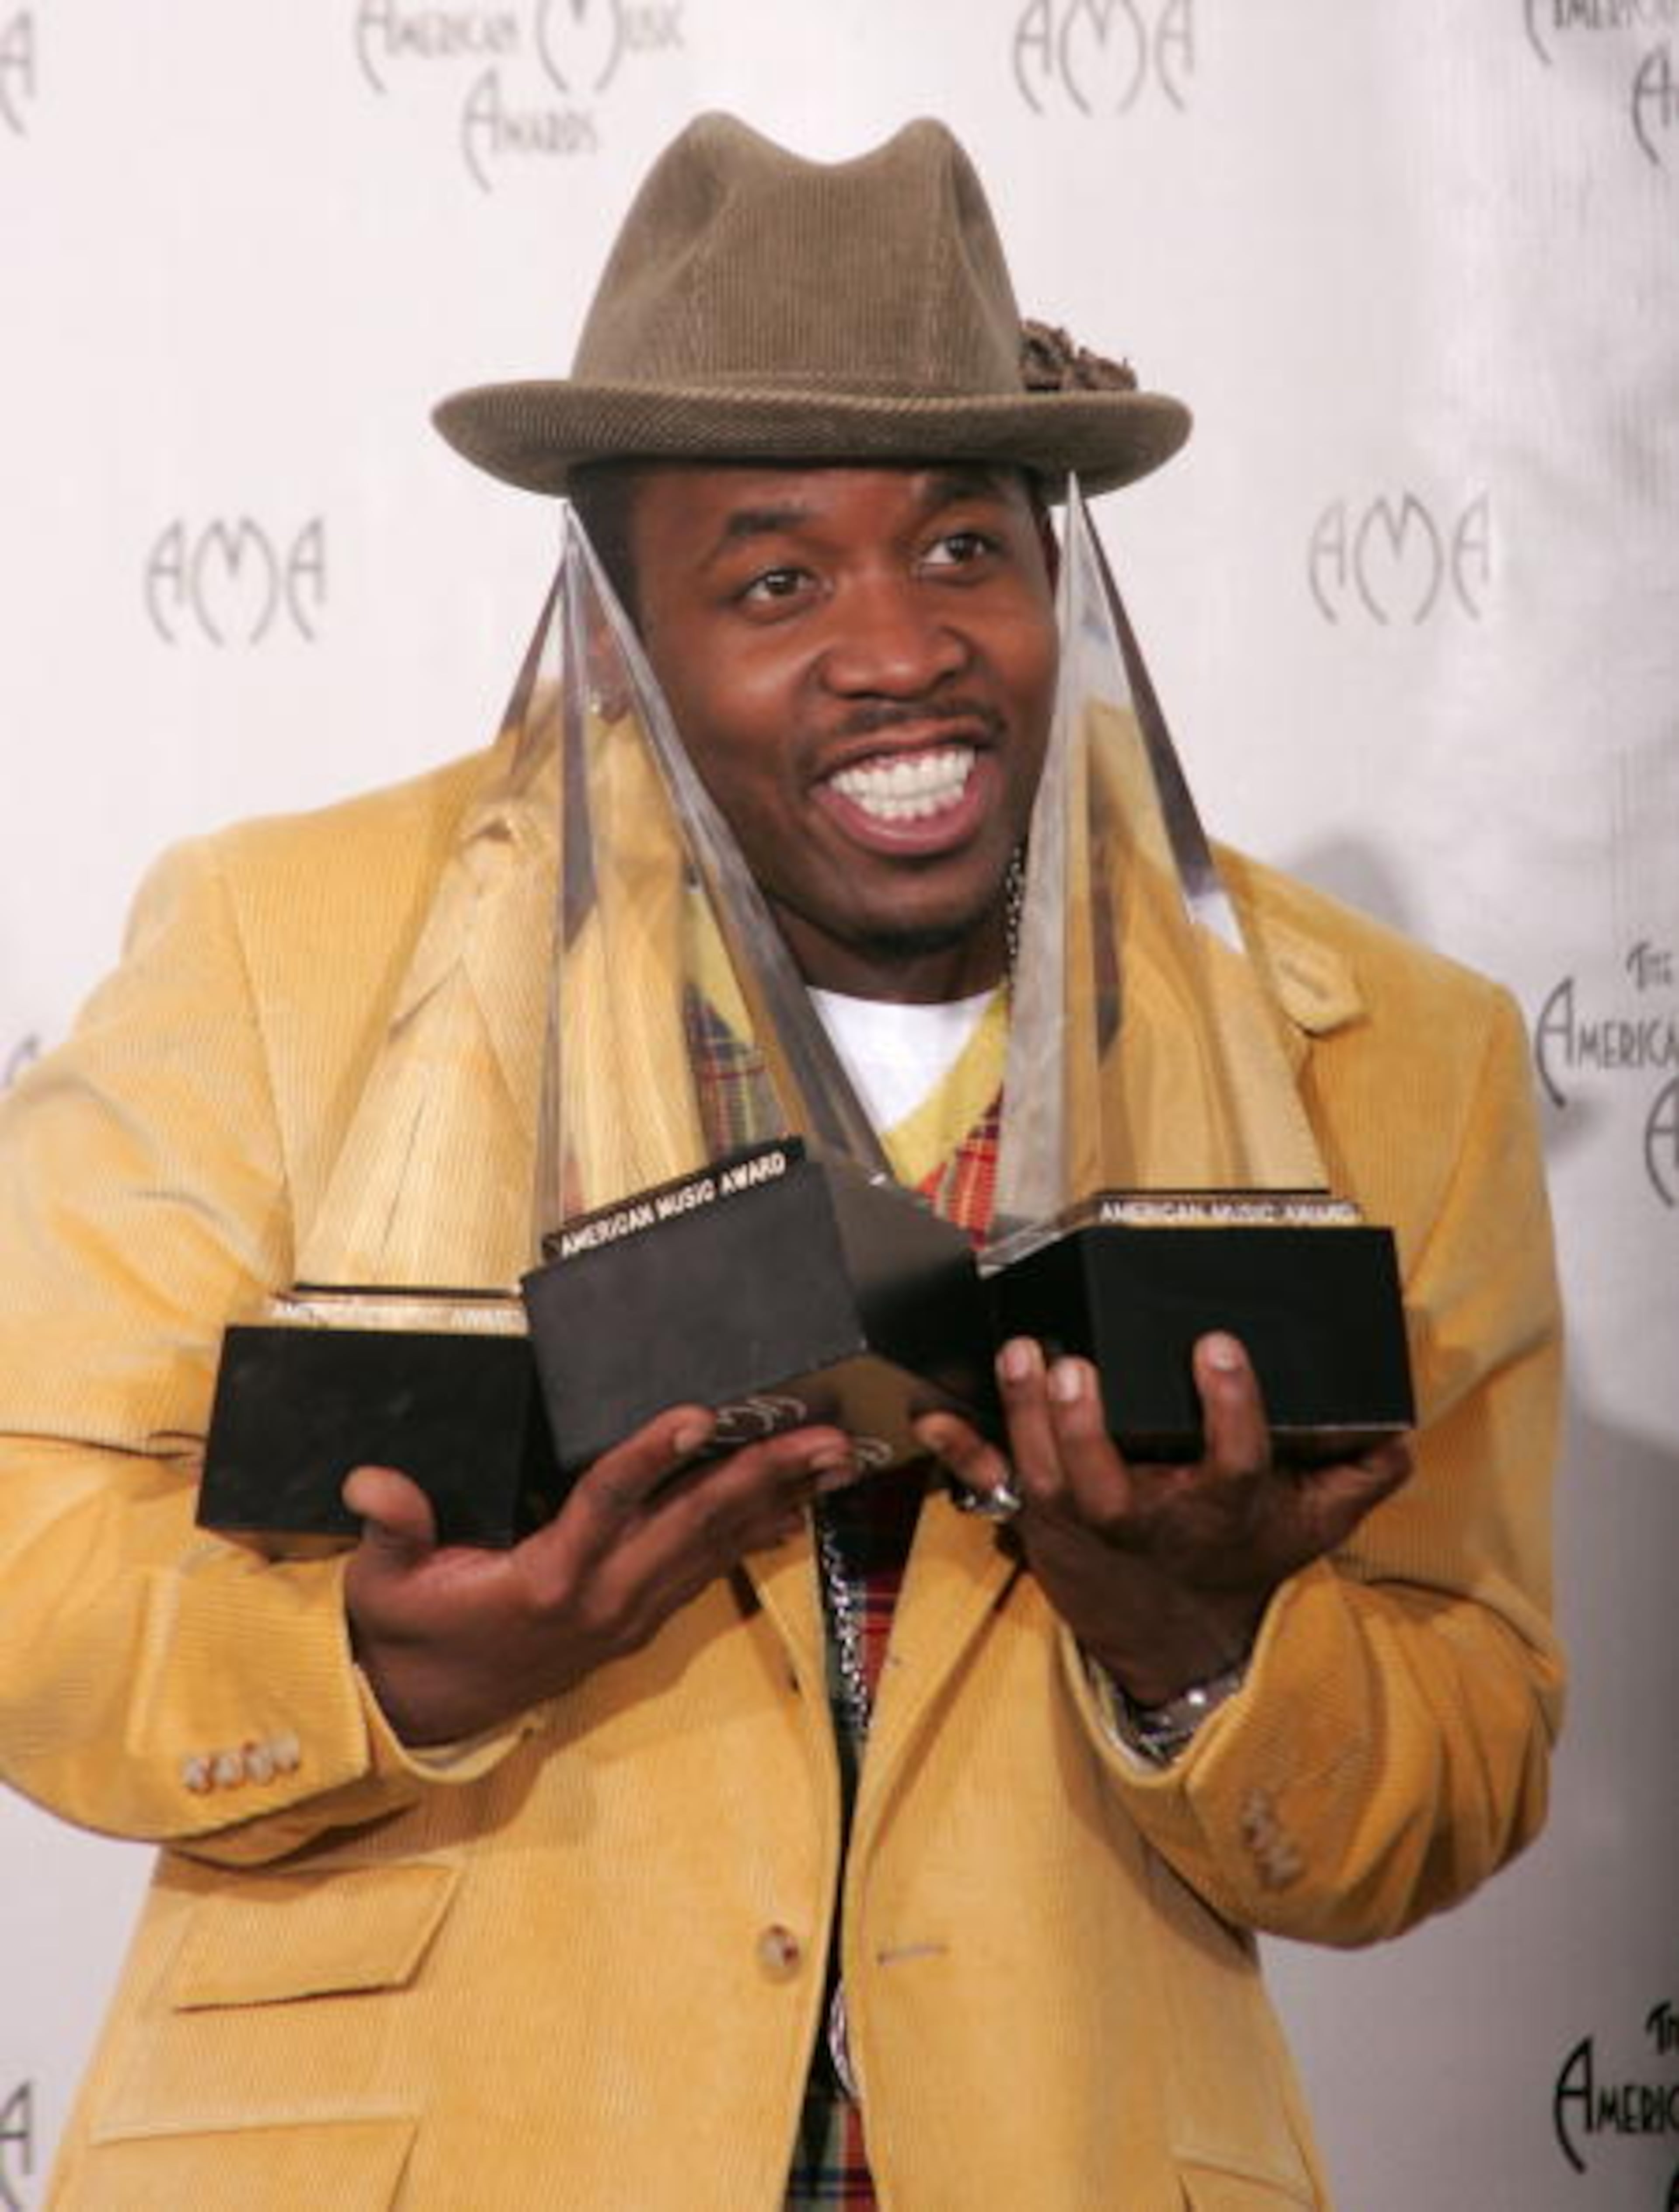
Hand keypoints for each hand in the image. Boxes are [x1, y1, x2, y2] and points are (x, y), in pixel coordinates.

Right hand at [343, 1406, 855, 1745]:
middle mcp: (603, 1598)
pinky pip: (706, 1570)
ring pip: (714, 1545)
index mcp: (546, 1579)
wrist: (424, 1713)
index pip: (608, 1502)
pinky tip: (792, 1508)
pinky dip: (752, 1535)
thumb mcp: (382, 1583)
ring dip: (777, 1499)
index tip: (698, 1415)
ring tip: (834, 1459)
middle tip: (826, 1436)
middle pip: (693, 1522)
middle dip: (763, 1474)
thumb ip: (391, 1527)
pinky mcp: (638, 1622)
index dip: (651, 1456)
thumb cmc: (407, 1634)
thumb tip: (372, 1482)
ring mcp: (628, 1614)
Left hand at [916, 1333, 1410, 1705]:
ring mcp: (1084, 1525)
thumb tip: (1399, 1431)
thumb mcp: (1311, 1526)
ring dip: (1027, 1417)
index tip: (1215, 1344)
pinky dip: (960, 1448)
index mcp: (1220, 1508)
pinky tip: (929, 1409)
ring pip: (1046, 1474)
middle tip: (1077, 1365)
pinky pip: (992, 1485)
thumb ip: (1358, 1475)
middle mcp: (1146, 1519)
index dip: (1228, 1402)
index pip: (1233, 1454)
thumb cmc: (1241, 1562)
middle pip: (1108, 1477)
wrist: (1182, 1643)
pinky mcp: (1041, 1524)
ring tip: (1020, 1354)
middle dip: (1086, 1423)